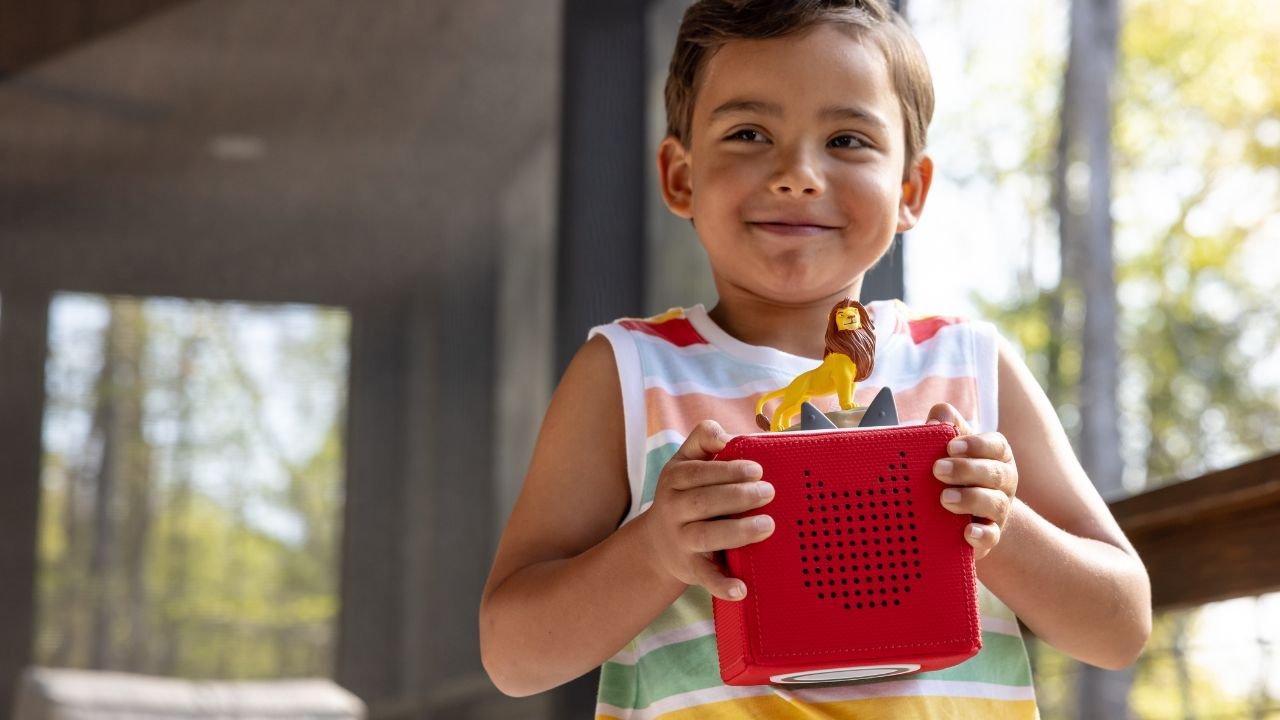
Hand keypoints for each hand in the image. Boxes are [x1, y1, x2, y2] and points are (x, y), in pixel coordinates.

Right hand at [638, 420, 775, 600]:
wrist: (657, 544)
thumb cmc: (684, 494)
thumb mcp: (685, 462)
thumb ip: (704, 440)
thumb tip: (727, 436)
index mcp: (674, 479)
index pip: (698, 473)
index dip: (727, 470)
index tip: (756, 469)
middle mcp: (673, 510)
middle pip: (703, 502)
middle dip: (738, 496)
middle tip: (769, 492)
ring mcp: (681, 540)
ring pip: (705, 536)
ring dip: (737, 532)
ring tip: (768, 524)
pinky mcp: (690, 568)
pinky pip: (706, 577)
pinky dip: (723, 584)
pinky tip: (742, 588)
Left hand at [926, 403, 1018, 560]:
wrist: (963, 514)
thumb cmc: (954, 472)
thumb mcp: (949, 447)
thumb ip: (944, 427)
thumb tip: (937, 416)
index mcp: (996, 456)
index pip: (996, 446)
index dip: (976, 445)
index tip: (951, 445)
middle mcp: (1003, 482)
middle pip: (996, 473)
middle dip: (966, 470)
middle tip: (937, 470)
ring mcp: (999, 510)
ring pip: (995, 503)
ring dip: (970, 499)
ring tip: (944, 499)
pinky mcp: (990, 535)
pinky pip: (992, 535)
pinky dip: (982, 534)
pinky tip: (967, 531)